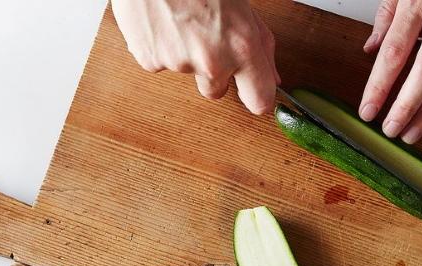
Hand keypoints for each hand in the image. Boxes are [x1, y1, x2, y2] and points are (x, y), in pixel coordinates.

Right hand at [111, 0, 279, 114]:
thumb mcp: (242, 5)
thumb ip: (260, 44)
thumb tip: (271, 76)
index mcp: (242, 46)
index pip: (259, 100)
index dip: (257, 97)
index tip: (255, 92)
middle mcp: (212, 61)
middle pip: (216, 92)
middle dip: (214, 72)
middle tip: (206, 35)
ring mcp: (178, 63)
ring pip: (186, 72)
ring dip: (185, 52)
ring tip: (181, 15)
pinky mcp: (150, 60)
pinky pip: (160, 62)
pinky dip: (161, 45)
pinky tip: (162, 18)